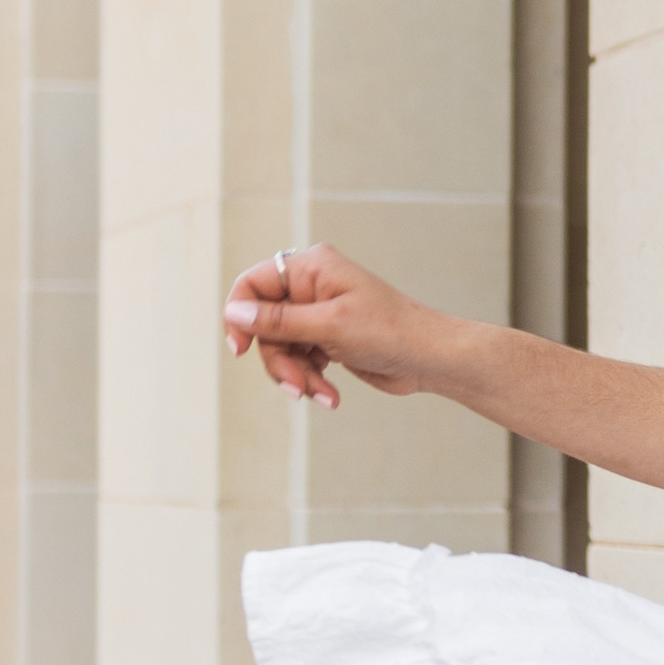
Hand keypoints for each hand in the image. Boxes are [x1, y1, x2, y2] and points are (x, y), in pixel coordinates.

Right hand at [222, 244, 446, 408]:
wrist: (430, 359)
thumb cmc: (390, 332)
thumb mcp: (329, 326)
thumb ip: (278, 321)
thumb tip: (233, 311)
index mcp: (312, 268)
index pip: (252, 284)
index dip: (239, 315)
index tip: (240, 349)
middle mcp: (313, 286)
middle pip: (264, 325)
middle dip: (279, 360)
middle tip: (298, 385)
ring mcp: (320, 313)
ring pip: (281, 348)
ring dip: (297, 375)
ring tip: (321, 394)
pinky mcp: (327, 339)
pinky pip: (300, 360)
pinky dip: (310, 379)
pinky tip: (331, 396)